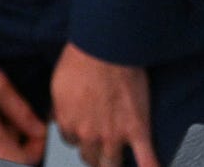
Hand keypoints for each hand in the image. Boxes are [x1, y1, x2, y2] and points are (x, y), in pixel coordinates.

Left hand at [51, 42, 159, 166]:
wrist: (106, 48)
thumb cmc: (81, 60)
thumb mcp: (58, 84)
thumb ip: (60, 107)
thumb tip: (57, 117)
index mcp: (68, 122)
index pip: (71, 140)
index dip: (78, 134)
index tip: (83, 129)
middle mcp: (89, 133)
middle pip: (90, 156)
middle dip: (94, 151)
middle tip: (99, 144)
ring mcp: (114, 134)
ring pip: (111, 164)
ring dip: (112, 161)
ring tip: (117, 158)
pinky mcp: (137, 130)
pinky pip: (147, 160)